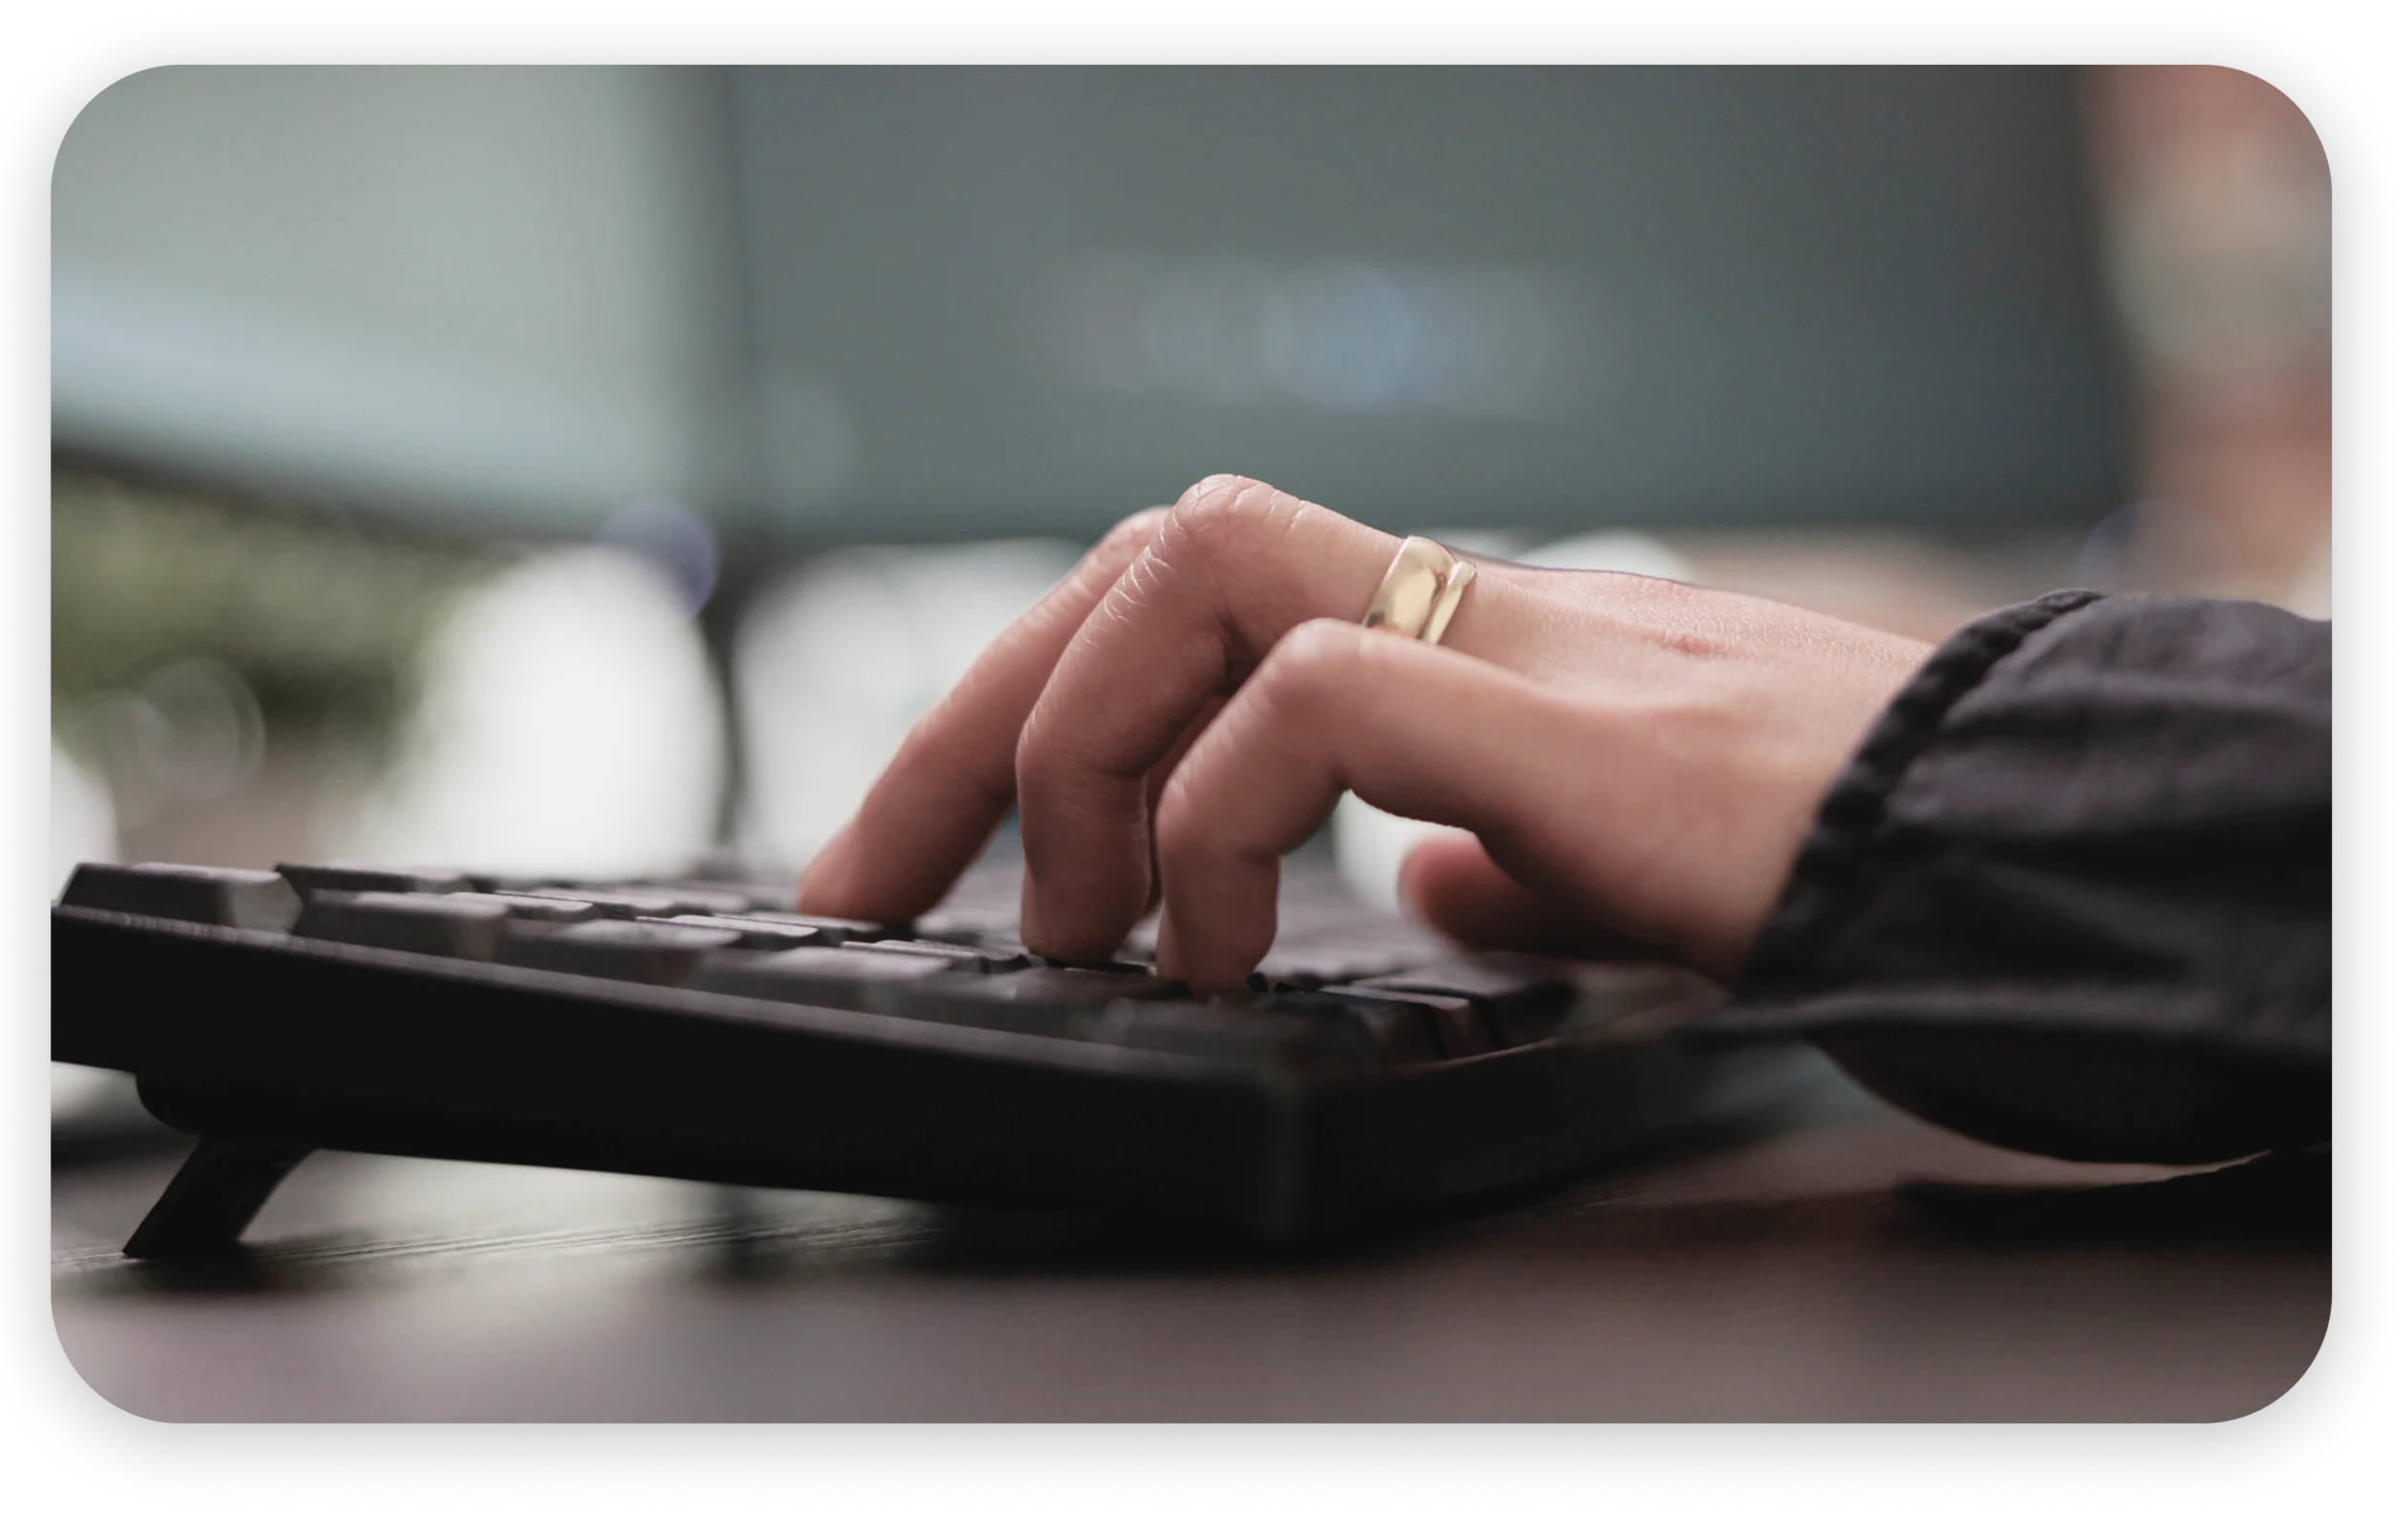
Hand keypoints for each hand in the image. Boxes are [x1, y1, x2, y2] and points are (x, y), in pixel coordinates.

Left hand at [796, 475, 1934, 992]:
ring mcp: (1508, 641)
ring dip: (1080, 754)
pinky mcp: (1563, 718)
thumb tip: (1406, 888)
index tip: (924, 852)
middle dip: (975, 714)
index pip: (1186, 594)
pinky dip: (1217, 825)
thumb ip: (1505, 857)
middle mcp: (1462, 606)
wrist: (2013, 848)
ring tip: (1079, 931)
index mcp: (1461, 639)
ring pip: (1195, 564)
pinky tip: (1223, 959)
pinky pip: (1317, 698)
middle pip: (1147, 553)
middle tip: (873, 880)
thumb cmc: (1835, 857)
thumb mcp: (1620, 866)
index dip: (1029, 705)